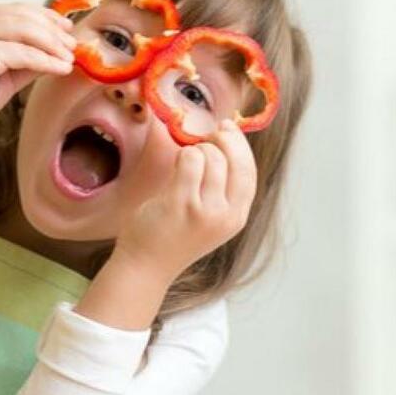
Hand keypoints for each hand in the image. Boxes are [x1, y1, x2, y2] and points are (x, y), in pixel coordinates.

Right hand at [0, 3, 76, 139]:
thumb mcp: (8, 71)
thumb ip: (29, 57)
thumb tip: (61, 49)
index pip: (17, 10)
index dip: (45, 16)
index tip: (66, 27)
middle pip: (24, 16)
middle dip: (53, 30)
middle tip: (73, 45)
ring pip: (25, 31)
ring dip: (53, 44)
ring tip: (70, 57)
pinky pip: (23, 53)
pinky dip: (46, 61)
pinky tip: (60, 68)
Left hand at [114, 120, 257, 285]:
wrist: (146, 265)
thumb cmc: (174, 235)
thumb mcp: (210, 218)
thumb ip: (221, 189)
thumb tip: (226, 140)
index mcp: (236, 218)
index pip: (249, 173)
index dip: (240, 147)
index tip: (228, 129)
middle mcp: (225, 215)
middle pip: (234, 160)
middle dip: (221, 140)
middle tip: (205, 137)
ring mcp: (205, 210)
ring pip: (210, 156)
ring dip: (195, 150)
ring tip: (183, 164)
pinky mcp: (181, 202)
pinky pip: (188, 159)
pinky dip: (182, 155)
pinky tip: (175, 166)